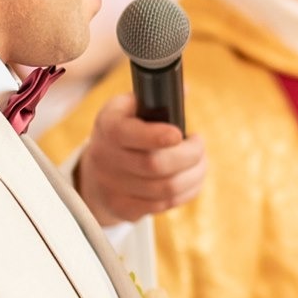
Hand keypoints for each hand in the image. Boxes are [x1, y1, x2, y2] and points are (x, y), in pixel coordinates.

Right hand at [75, 93, 207, 224]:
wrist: (96, 171)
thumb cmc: (124, 131)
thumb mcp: (130, 108)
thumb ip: (157, 98)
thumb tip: (185, 89)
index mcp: (108, 126)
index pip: (130, 134)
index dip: (158, 136)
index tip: (181, 134)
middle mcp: (105, 158)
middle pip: (155, 165)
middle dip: (189, 155)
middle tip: (199, 145)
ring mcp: (112, 187)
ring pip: (166, 189)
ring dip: (194, 175)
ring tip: (200, 162)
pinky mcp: (124, 208)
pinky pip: (164, 205)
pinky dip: (186, 192)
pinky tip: (191, 179)